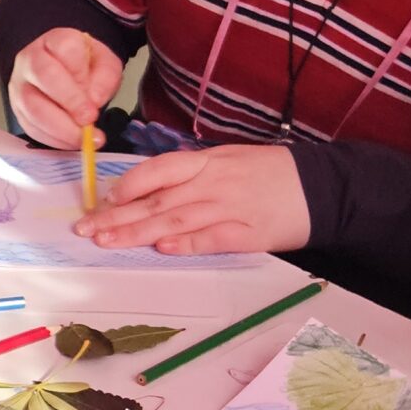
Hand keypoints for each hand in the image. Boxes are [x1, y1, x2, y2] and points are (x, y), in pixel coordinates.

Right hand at [7, 28, 124, 148]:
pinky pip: (30, 126)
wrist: (64, 73)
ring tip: (83, 138)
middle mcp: (30, 59)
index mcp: (55, 40)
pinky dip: (52, 139)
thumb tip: (93, 101)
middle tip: (89, 121)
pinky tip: (70, 142)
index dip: (80, 74)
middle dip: (69, 102)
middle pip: (44, 76)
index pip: (65, 49)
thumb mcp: (105, 64)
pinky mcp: (16, 109)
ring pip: (32, 106)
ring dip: (60, 128)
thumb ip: (105, 78)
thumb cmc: (85, 67)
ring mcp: (19, 85)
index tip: (95, 96)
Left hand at [75, 144, 307, 255]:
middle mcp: (214, 182)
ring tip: (108, 241)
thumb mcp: (230, 161)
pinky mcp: (250, 233)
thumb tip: (148, 192)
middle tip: (86, 230)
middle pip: (158, 199)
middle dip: (118, 216)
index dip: (127, 186)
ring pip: (176, 219)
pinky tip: (162, 248)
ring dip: (138, 232)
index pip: (158, 170)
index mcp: (208, 162)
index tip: (101, 201)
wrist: (323, 186)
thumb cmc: (272, 174)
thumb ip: (193, 175)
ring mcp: (232, 207)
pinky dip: (187, 243)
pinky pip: (212, 238)